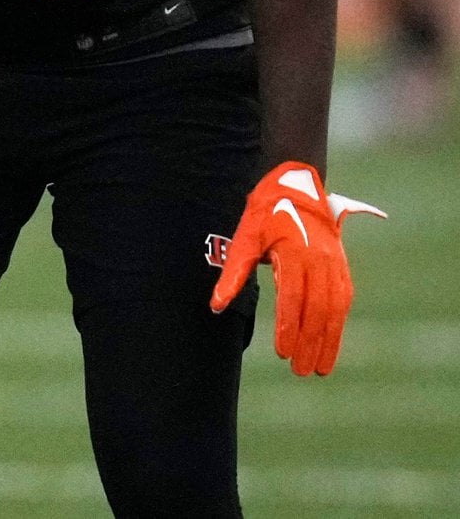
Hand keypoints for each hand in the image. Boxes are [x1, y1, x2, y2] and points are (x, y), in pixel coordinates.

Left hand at [210, 161, 385, 375]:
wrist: (296, 187)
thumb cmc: (264, 214)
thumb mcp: (244, 239)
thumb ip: (233, 274)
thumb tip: (215, 306)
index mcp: (293, 254)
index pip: (292, 299)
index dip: (289, 328)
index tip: (283, 354)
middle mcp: (319, 261)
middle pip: (317, 310)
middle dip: (309, 344)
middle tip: (301, 372)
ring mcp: (334, 264)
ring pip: (334, 310)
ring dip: (328, 341)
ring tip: (319, 369)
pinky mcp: (342, 267)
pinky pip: (343, 301)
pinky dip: (338, 325)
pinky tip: (332, 344)